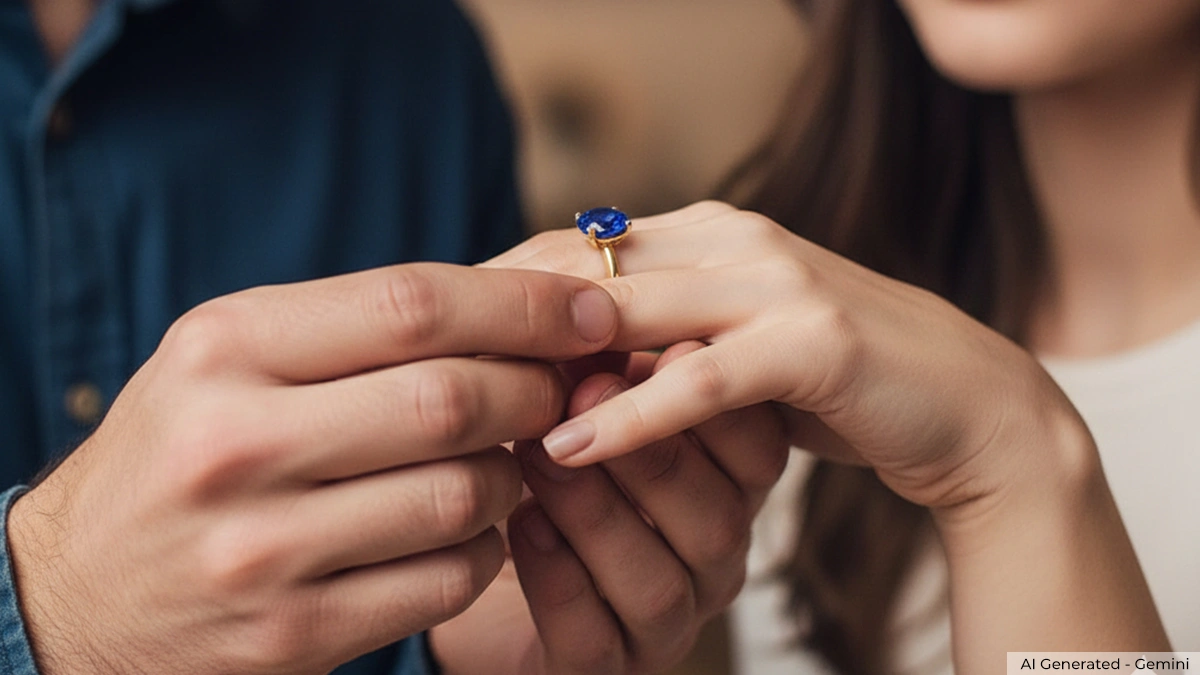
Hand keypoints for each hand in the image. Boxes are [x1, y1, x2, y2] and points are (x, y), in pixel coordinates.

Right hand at [8, 264, 617, 674]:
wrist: (73, 594)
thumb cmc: (182, 454)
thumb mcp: (234, 362)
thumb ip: (360, 331)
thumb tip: (524, 312)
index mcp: (224, 348)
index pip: (412, 305)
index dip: (525, 305)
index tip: (593, 310)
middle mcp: (234, 444)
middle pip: (451, 400)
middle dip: (534, 390)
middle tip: (555, 390)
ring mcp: (262, 549)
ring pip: (464, 496)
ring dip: (513, 476)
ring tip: (497, 465)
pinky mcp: (292, 634)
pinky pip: (447, 579)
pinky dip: (483, 551)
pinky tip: (460, 534)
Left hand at [487, 203, 1170, 660]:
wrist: (962, 402)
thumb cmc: (834, 381)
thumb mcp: (729, 351)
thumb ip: (659, 341)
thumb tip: (560, 361)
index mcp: (706, 232)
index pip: (572, 248)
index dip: (497, 292)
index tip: (433, 344)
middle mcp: (733, 238)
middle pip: (581, 268)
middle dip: (500, 322)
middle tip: (424, 377)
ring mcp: (774, 282)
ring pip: (630, 315)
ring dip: (547, 364)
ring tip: (473, 415)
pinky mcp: (811, 341)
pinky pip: (700, 379)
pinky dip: (629, 414)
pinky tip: (568, 447)